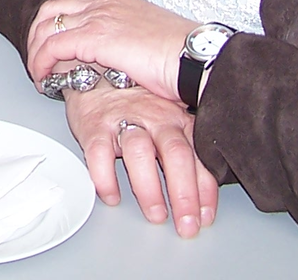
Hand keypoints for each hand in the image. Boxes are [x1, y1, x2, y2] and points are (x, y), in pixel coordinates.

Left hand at [27, 0, 197, 102]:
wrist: (195, 58)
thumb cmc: (181, 56)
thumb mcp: (147, 36)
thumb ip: (126, 37)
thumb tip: (116, 56)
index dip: (55, 19)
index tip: (50, 39)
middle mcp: (103, 2)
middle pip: (52, 8)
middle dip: (38, 32)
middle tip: (37, 57)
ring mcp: (97, 17)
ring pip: (47, 26)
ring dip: (36, 49)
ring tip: (37, 71)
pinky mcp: (94, 37)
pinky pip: (53, 46)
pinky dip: (41, 61)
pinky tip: (43, 78)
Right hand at [64, 85, 217, 237]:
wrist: (92, 73)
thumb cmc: (134, 105)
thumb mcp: (166, 118)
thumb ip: (186, 148)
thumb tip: (204, 195)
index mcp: (176, 118)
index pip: (198, 155)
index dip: (204, 189)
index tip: (205, 217)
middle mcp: (154, 117)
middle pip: (175, 153)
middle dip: (183, 193)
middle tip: (186, 225)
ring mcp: (123, 119)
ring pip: (140, 151)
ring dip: (149, 188)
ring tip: (155, 214)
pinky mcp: (94, 125)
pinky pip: (99, 153)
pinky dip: (105, 178)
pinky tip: (112, 196)